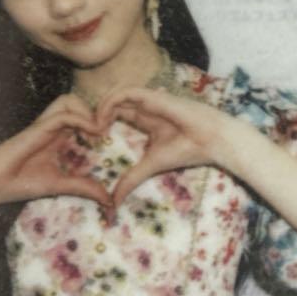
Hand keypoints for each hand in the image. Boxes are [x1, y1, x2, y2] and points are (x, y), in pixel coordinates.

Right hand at [0, 93, 114, 212]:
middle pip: (77, 102)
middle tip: (108, 130)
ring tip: (99, 131)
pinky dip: (81, 120)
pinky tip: (93, 134)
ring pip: (69, 100)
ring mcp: (44, 125)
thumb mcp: (60, 185)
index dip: (99, 120)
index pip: (81, 115)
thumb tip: (109, 199)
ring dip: (88, 111)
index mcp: (58, 136)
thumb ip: (84, 187)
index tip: (112, 136)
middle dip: (96, 110)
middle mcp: (52, 127)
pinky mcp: (36, 128)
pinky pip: (63, 115)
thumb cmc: (21, 183)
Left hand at [94, 87, 234, 207]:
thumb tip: (113, 202)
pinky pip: (125, 92)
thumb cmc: (186, 151)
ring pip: (115, 93)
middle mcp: (145, 107)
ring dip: (100, 107)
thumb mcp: (150, 167)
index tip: (92, 138)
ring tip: (92, 126)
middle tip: (85, 130)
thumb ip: (131, 180)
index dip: (101, 121)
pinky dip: (109, 103)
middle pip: (113, 101)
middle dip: (96, 113)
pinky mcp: (152, 96)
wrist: (211, 141)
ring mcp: (148, 99)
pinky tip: (102, 119)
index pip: (118, 112)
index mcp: (147, 120)